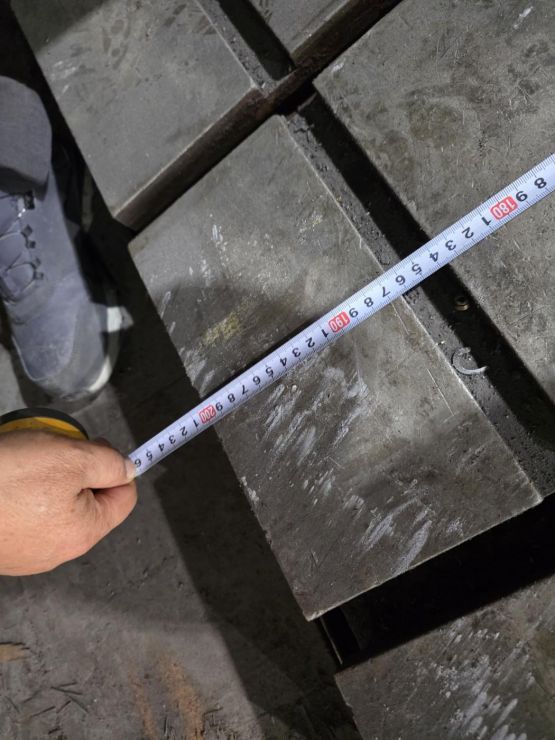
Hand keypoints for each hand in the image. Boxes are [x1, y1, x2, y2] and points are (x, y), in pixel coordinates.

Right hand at [0, 430, 136, 574]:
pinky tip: (8, 481)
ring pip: (58, 509)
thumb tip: (128, 469)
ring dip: (52, 483)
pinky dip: (25, 496)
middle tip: (57, 451)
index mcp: (84, 532)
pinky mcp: (4, 549)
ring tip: (28, 464)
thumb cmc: (6, 479)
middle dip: (80, 473)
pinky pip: (28, 518)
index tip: (96, 446)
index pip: (124, 498)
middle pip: (90, 504)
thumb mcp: (70, 457)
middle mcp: (59, 551)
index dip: (117, 467)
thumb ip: (108, 463)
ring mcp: (28, 554)